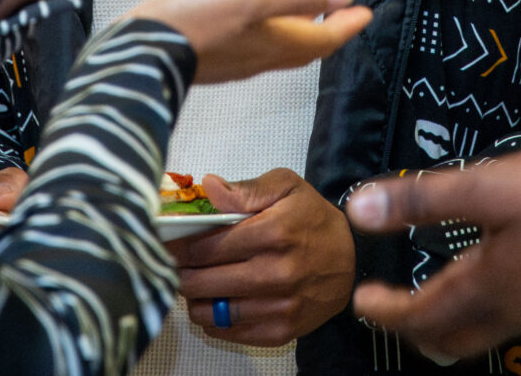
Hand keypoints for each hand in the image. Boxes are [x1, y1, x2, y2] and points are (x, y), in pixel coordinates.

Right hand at [129, 0, 371, 83]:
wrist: (141, 52)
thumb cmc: (192, 24)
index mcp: (276, 41)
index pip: (326, 37)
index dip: (349, 24)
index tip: (366, 14)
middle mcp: (260, 56)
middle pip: (308, 47)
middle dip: (330, 31)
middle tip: (345, 17)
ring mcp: (237, 60)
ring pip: (283, 49)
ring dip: (303, 32)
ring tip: (311, 15)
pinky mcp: (215, 57)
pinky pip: (257, 48)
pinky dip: (272, 34)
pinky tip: (261, 22)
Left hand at [174, 171, 356, 345]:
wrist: (353, 259)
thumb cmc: (313, 219)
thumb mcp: (287, 187)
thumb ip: (246, 189)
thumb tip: (209, 187)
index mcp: (273, 233)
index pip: (207, 246)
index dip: (179, 246)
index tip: (167, 244)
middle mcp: (275, 272)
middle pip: (203, 281)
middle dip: (181, 272)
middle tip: (176, 265)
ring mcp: (278, 306)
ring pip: (212, 311)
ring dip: (194, 299)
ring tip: (193, 285)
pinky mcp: (282, 330)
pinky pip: (231, 332)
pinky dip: (214, 321)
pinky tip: (214, 304)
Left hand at [346, 149, 520, 360]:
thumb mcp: (484, 190)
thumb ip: (422, 200)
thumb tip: (360, 210)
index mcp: (484, 288)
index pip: (420, 315)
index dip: (385, 310)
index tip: (361, 299)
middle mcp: (510, 310)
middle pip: (452, 339)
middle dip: (417, 329)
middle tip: (394, 310)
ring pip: (483, 331)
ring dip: (450, 320)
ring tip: (436, 295)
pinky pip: (512, 317)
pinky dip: (484, 309)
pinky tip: (493, 279)